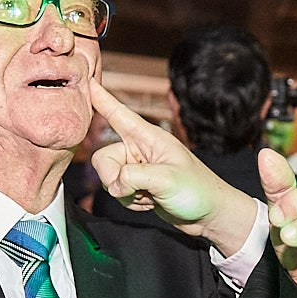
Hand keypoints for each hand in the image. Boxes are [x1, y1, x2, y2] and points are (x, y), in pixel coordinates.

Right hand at [88, 80, 255, 254]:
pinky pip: (118, 193)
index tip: (86, 82)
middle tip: (138, 190)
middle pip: (103, 159)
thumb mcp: (167, 179)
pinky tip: (151, 202)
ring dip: (126, 194)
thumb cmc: (197, 190)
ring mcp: (138, 168)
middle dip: (115, 179)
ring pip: (109, 179)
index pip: (118, 114)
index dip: (101, 99)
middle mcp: (140, 150)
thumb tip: (114, 184)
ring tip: (151, 195)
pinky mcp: (138, 186)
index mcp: (149, 137)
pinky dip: (131, 202)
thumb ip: (133, 176)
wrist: (210, 215)